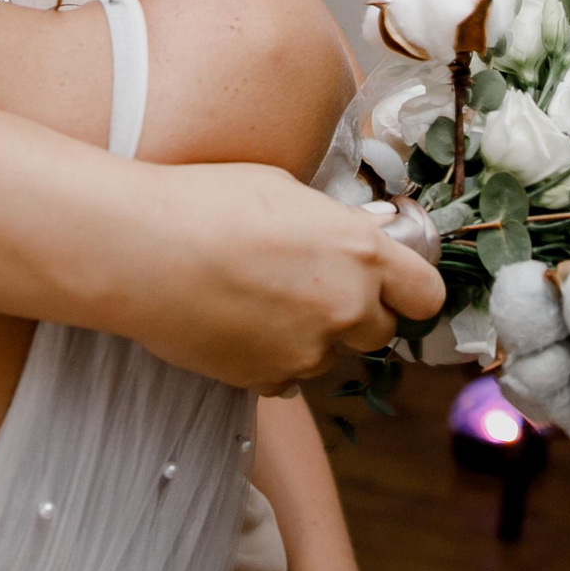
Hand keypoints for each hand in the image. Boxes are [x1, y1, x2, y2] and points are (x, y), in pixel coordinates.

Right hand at [117, 161, 442, 395]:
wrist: (141, 250)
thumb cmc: (206, 202)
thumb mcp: (288, 190)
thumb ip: (336, 226)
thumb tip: (356, 238)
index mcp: (361, 252)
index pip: (427, 294)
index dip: (411, 290)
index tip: (393, 285)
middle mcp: (346, 306)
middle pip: (383, 331)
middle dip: (358, 314)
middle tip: (315, 288)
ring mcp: (309, 350)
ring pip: (331, 355)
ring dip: (311, 336)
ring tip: (259, 300)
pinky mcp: (268, 380)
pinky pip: (288, 377)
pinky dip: (272, 359)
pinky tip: (237, 325)